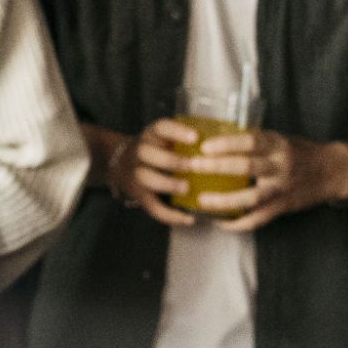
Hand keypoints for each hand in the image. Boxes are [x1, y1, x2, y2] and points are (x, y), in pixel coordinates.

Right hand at [87, 120, 206, 226]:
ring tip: (186, 189)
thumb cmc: (157, 150)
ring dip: (167, 184)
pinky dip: (169, 215)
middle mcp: (140, 152)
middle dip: (171, 160)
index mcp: (152, 135)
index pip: (161, 127)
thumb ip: (186, 141)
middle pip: (147, 152)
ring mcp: (137, 174)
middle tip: (192, 166)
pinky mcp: (139, 195)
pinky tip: (188, 219)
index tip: (195, 137)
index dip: (177, 132)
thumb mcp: (165, 138)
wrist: (122, 164)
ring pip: (146, 178)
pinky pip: (152, 206)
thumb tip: (224, 145)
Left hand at [192, 129, 347, 231]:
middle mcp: (281, 166)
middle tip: (194, 166)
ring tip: (203, 201)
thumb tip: (220, 138)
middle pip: (247, 166)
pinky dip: (238, 223)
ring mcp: (282, 188)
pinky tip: (220, 222)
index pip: (251, 141)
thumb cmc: (301, 153)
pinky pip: (258, 219)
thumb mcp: (281, 140)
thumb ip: (256, 142)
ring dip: (225, 201)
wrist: (332, 172)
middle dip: (217, 167)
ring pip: (251, 197)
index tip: (205, 146)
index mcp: (279, 145)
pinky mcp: (283, 207)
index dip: (227, 143)